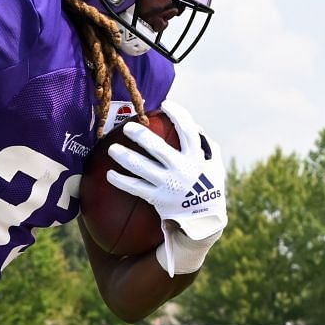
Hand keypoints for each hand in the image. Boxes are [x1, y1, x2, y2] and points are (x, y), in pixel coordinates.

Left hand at [103, 100, 225, 276]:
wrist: (205, 220)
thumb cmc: (208, 187)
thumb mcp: (215, 165)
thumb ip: (207, 145)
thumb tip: (194, 126)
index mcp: (196, 157)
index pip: (188, 130)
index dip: (177, 114)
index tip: (165, 104)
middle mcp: (181, 169)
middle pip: (157, 148)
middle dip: (141, 135)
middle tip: (127, 127)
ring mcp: (168, 184)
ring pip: (142, 168)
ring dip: (125, 157)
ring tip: (111, 149)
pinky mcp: (158, 198)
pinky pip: (135, 188)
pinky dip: (121, 181)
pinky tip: (109, 175)